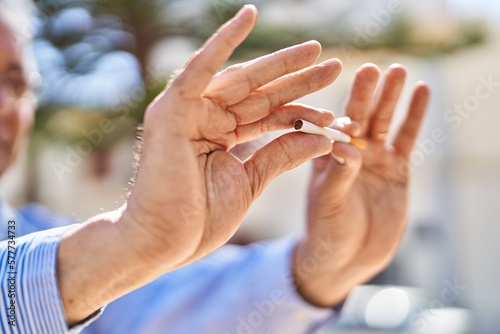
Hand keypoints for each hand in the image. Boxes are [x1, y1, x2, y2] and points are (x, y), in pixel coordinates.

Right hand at [58, 5, 343, 323]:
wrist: (162, 243)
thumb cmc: (199, 220)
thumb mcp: (251, 181)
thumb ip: (282, 155)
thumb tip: (323, 138)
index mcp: (222, 137)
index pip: (268, 116)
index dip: (301, 109)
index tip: (334, 110)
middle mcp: (206, 119)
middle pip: (259, 94)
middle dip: (296, 80)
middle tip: (333, 66)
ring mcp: (188, 111)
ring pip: (239, 80)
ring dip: (276, 63)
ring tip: (314, 50)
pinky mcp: (172, 108)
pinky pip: (200, 69)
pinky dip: (221, 43)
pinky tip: (248, 16)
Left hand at [293, 63, 429, 305]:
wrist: (349, 257)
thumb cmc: (328, 232)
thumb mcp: (330, 203)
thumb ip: (338, 175)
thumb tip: (345, 145)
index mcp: (323, 157)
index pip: (330, 128)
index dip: (339, 113)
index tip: (342, 102)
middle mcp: (347, 152)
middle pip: (357, 116)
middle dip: (365, 94)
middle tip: (373, 69)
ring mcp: (373, 158)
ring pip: (382, 121)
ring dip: (390, 97)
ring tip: (399, 71)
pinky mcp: (396, 168)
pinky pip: (405, 137)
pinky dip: (413, 116)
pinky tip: (421, 92)